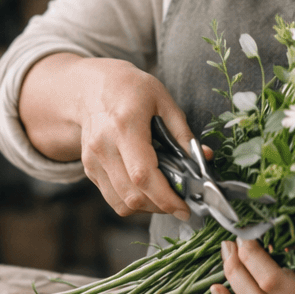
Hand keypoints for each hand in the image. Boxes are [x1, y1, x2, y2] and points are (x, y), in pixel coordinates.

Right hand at [19, 53, 195, 221]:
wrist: (90, 86)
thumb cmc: (131, 89)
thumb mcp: (163, 100)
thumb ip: (183, 133)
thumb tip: (205, 158)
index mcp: (124, 126)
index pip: (143, 175)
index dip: (165, 198)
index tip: (185, 207)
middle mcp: (103, 146)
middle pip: (132, 195)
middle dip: (161, 206)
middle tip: (180, 201)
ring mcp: (93, 160)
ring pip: (122, 203)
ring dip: (147, 207)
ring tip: (164, 196)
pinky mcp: (89, 168)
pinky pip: (113, 198)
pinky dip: (132, 201)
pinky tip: (146, 188)